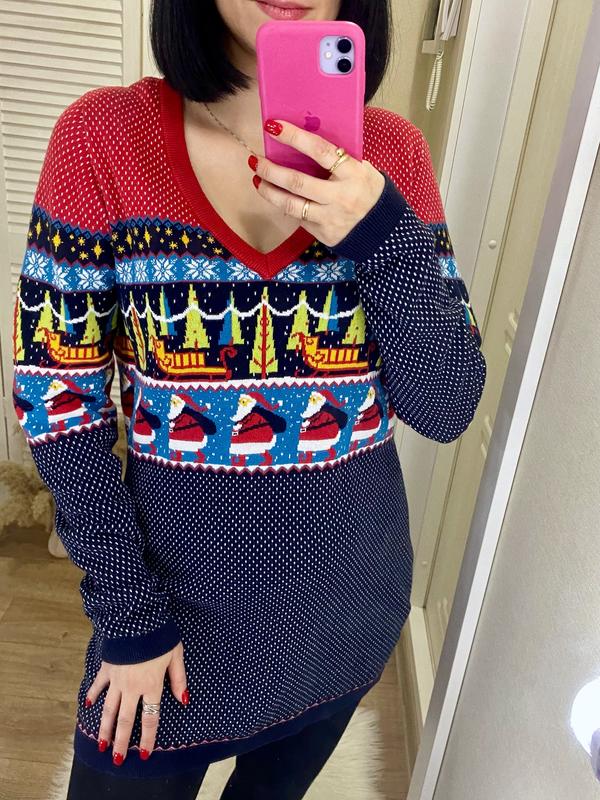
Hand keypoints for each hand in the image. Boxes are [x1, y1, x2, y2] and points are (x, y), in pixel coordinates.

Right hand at [85, 640, 188, 764]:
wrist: (137, 618)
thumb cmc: (161, 635)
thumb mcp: (176, 655)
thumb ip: (179, 679)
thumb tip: (183, 700)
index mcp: (151, 685)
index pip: (150, 717)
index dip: (148, 737)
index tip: (144, 753)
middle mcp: (132, 687)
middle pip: (126, 720)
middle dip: (122, 741)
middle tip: (117, 759)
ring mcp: (117, 679)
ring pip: (109, 709)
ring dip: (105, 728)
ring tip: (101, 744)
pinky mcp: (107, 667)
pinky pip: (98, 685)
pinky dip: (93, 695)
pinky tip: (88, 706)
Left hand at [249, 118, 385, 248]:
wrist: (385, 232)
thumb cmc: (371, 193)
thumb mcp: (364, 170)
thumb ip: (340, 160)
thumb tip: (307, 143)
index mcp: (353, 173)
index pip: (320, 150)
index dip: (294, 137)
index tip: (274, 127)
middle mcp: (339, 196)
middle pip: (297, 182)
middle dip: (271, 170)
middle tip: (256, 161)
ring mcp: (330, 217)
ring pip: (291, 204)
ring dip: (269, 191)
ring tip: (258, 180)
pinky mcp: (323, 233)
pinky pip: (298, 218)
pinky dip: (285, 205)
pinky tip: (277, 196)